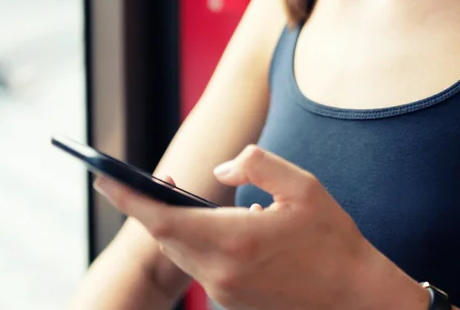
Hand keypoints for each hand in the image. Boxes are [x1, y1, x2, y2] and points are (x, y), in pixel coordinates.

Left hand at [94, 145, 427, 309]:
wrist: (356, 296)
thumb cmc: (333, 238)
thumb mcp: (303, 185)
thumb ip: (256, 164)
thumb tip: (218, 170)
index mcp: (235, 239)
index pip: (162, 218)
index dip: (128, 197)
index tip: (103, 176)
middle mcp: (222, 271)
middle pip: (166, 236)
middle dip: (150, 206)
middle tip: (150, 178)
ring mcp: (224, 292)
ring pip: (181, 253)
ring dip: (173, 226)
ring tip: (175, 196)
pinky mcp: (232, 302)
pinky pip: (201, 267)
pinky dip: (197, 244)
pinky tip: (217, 227)